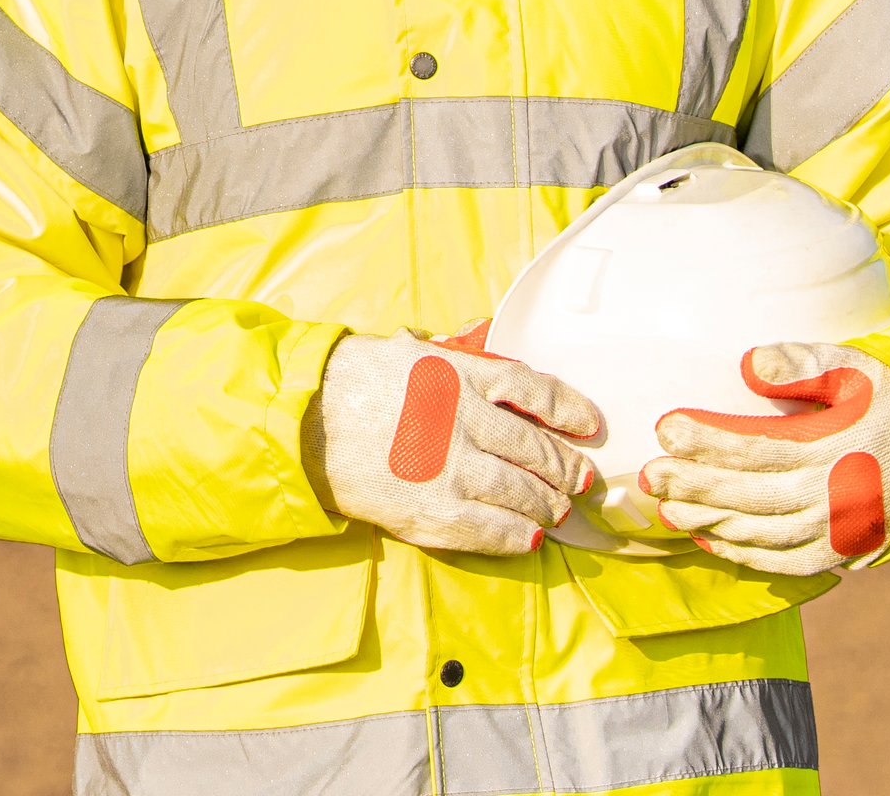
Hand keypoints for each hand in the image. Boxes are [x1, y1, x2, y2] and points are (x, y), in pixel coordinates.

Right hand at [311, 331, 601, 554]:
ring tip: (557, 511)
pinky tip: (530, 536)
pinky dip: (519, 534)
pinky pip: (492, 529)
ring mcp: (450, 470)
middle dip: (566, 468)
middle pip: (536, 448)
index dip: (570, 410)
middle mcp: (463, 421)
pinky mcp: (431, 511)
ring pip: (522, 492)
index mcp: (458, 375)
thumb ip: (450, 359)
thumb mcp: (405, 352)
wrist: (299, 421)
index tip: (590, 425)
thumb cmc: (350, 381)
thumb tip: (487, 359)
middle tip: (581, 480)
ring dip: (548, 505)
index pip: (534, 390)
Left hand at [639, 343, 889, 574]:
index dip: (708, 440)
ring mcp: (847, 531)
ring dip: (713, 525)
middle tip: (651, 476)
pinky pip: (793, 563)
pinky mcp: (851, 550)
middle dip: (696, 487)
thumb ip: (803, 363)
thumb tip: (746, 363)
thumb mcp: (859, 366)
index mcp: (839, 448)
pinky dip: (751, 556)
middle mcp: (841, 497)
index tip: (665, 426)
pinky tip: (714, 542)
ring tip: (668, 510)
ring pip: (766, 535)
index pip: (758, 447)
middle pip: (752, 497)